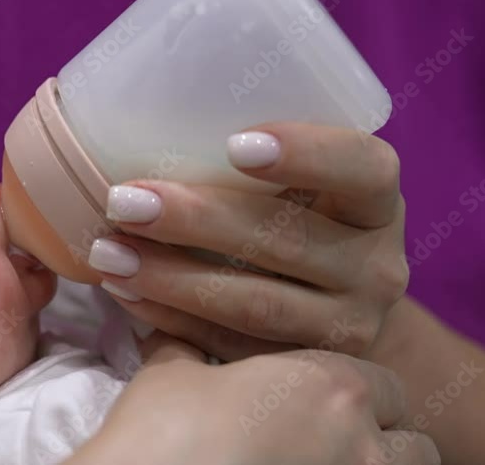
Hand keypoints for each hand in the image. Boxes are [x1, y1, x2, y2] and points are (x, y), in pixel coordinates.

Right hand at [68, 334, 439, 464]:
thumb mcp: (171, 374)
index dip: (356, 396)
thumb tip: (178, 331)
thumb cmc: (164, 432)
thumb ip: (190, 345)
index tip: (321, 405)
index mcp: (332, 387)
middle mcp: (363, 445)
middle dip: (382, 444)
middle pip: (415, 446)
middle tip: (329, 445)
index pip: (385, 386)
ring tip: (325, 464)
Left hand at [89, 122, 408, 360]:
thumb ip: (248, 154)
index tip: (234, 144)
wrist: (336, 304)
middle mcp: (376, 265)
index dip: (307, 154)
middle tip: (123, 200)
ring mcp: (347, 326)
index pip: (363, 168)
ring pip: (255, 305)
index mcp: (375, 199)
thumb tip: (129, 115)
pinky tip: (124, 291)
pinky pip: (231, 346)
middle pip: (287, 240)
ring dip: (171, 277)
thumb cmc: (297, 215)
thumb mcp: (300, 179)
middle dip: (196, 220)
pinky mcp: (305, 368)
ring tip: (108, 252)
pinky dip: (169, 318)